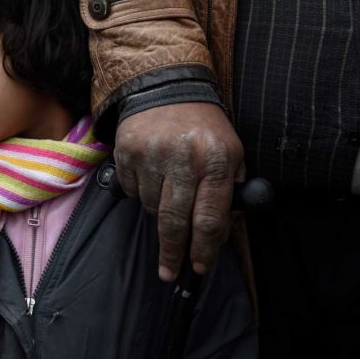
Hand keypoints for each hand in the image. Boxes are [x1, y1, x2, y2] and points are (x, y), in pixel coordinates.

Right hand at [114, 102, 243, 280]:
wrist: (167, 87)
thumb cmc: (204, 128)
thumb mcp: (232, 153)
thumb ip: (231, 193)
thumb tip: (219, 237)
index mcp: (217, 160)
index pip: (209, 218)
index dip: (204, 249)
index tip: (199, 267)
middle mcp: (184, 158)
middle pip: (175, 222)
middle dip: (173, 253)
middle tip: (170, 272)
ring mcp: (152, 154)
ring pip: (152, 208)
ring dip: (159, 212)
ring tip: (168, 190)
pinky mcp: (127, 152)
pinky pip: (132, 191)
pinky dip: (141, 192)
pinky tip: (152, 174)